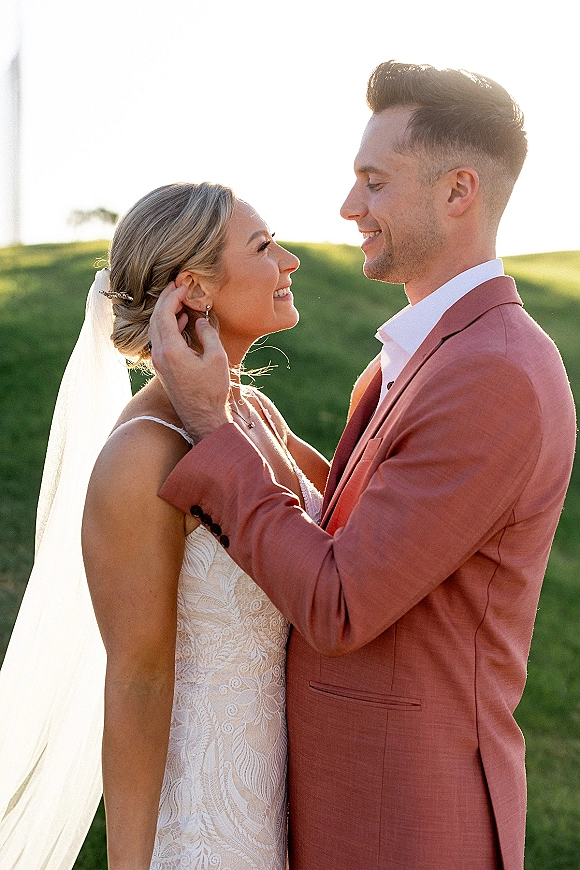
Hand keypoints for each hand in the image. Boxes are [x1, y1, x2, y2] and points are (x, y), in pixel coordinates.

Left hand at [148, 282, 230, 440]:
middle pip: (155, 318)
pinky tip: (180, 322)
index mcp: (170, 350)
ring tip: (180, 300)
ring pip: (155, 329)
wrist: (202, 418)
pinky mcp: (162, 368)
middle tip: (177, 286)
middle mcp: (159, 354)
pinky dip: (167, 325)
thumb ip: (207, 334)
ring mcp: (158, 362)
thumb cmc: (212, 391)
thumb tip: (200, 320)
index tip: (184, 286)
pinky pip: (159, 339)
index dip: (173, 296)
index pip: (165, 314)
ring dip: (165, 312)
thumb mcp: (216, 358)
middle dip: (166, 300)